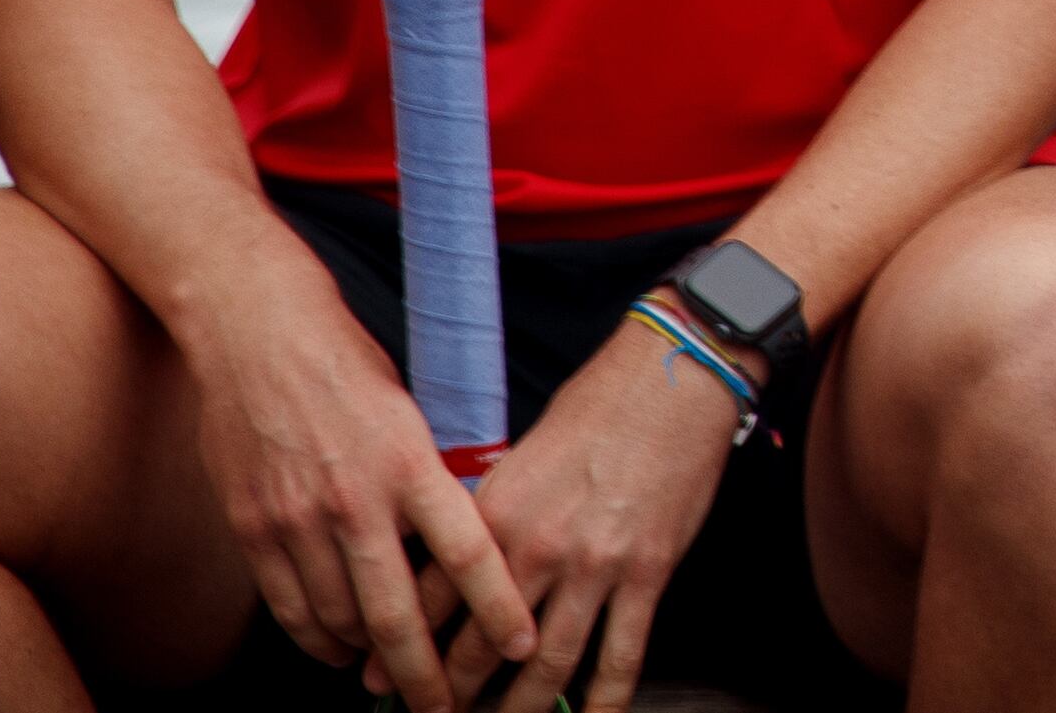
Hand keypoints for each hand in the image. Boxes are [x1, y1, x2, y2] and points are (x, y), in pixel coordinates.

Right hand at [176, 265, 536, 711]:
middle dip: (425, 675)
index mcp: (412, 464)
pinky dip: (317, 640)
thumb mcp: (415, 413)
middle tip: (445, 709)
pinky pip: (290, 607)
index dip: (498, 609)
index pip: (470, 554)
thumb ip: (432, 477)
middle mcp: (356, 501)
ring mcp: (297, 520)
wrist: (259, 333)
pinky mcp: (253, 529)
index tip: (521, 647)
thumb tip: (464, 530)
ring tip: (396, 678)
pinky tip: (337, 650)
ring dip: (369, 659)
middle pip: (396, 615)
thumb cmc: (348, 365)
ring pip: (340, 621)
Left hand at [416, 315, 750, 712]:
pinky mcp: (648, 572)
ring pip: (547, 667)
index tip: (382, 685)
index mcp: (494, 516)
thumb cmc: (597, 408)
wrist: (673, 377)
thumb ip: (488, 519)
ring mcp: (595, 567)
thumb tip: (456, 570)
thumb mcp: (520, 460)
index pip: (430, 603)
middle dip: (452, 696)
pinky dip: (606, 699)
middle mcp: (537, 550)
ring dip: (519, 709)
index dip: (401, 653)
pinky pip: (622, 654)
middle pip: (481, 650)